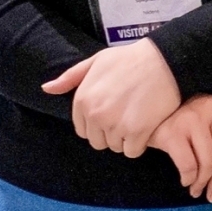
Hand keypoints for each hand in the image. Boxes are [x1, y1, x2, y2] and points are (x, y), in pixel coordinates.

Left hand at [42, 39, 181, 157]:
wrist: (166, 60)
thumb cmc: (131, 59)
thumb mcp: (97, 60)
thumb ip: (71, 77)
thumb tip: (46, 89)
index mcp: (82, 100)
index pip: (83, 130)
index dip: (98, 124)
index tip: (114, 112)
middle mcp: (95, 115)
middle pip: (98, 141)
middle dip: (111, 133)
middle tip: (128, 115)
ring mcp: (116, 125)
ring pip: (116, 147)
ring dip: (127, 138)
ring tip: (138, 118)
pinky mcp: (137, 132)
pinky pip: (132, 151)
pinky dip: (140, 143)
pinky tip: (147, 127)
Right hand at [149, 94, 211, 201]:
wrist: (146, 113)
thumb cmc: (180, 123)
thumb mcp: (207, 124)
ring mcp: (193, 119)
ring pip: (209, 161)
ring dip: (203, 182)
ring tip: (196, 190)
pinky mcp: (173, 132)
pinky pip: (188, 165)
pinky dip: (189, 178)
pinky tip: (185, 181)